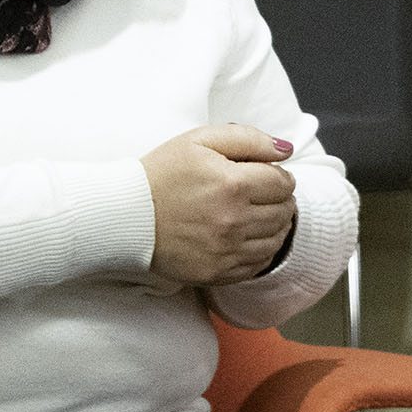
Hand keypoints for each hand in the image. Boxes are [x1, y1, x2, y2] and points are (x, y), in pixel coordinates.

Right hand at [140, 125, 297, 285]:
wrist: (125, 214)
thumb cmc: (161, 173)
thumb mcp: (200, 140)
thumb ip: (248, 138)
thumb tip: (285, 150)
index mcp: (233, 184)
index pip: (284, 183)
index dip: (279, 176)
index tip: (266, 176)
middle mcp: (234, 220)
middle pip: (284, 212)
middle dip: (279, 200)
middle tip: (260, 195)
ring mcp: (226, 251)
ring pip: (276, 240)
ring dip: (273, 226)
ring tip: (254, 215)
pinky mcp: (217, 273)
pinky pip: (258, 265)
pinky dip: (259, 251)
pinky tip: (243, 238)